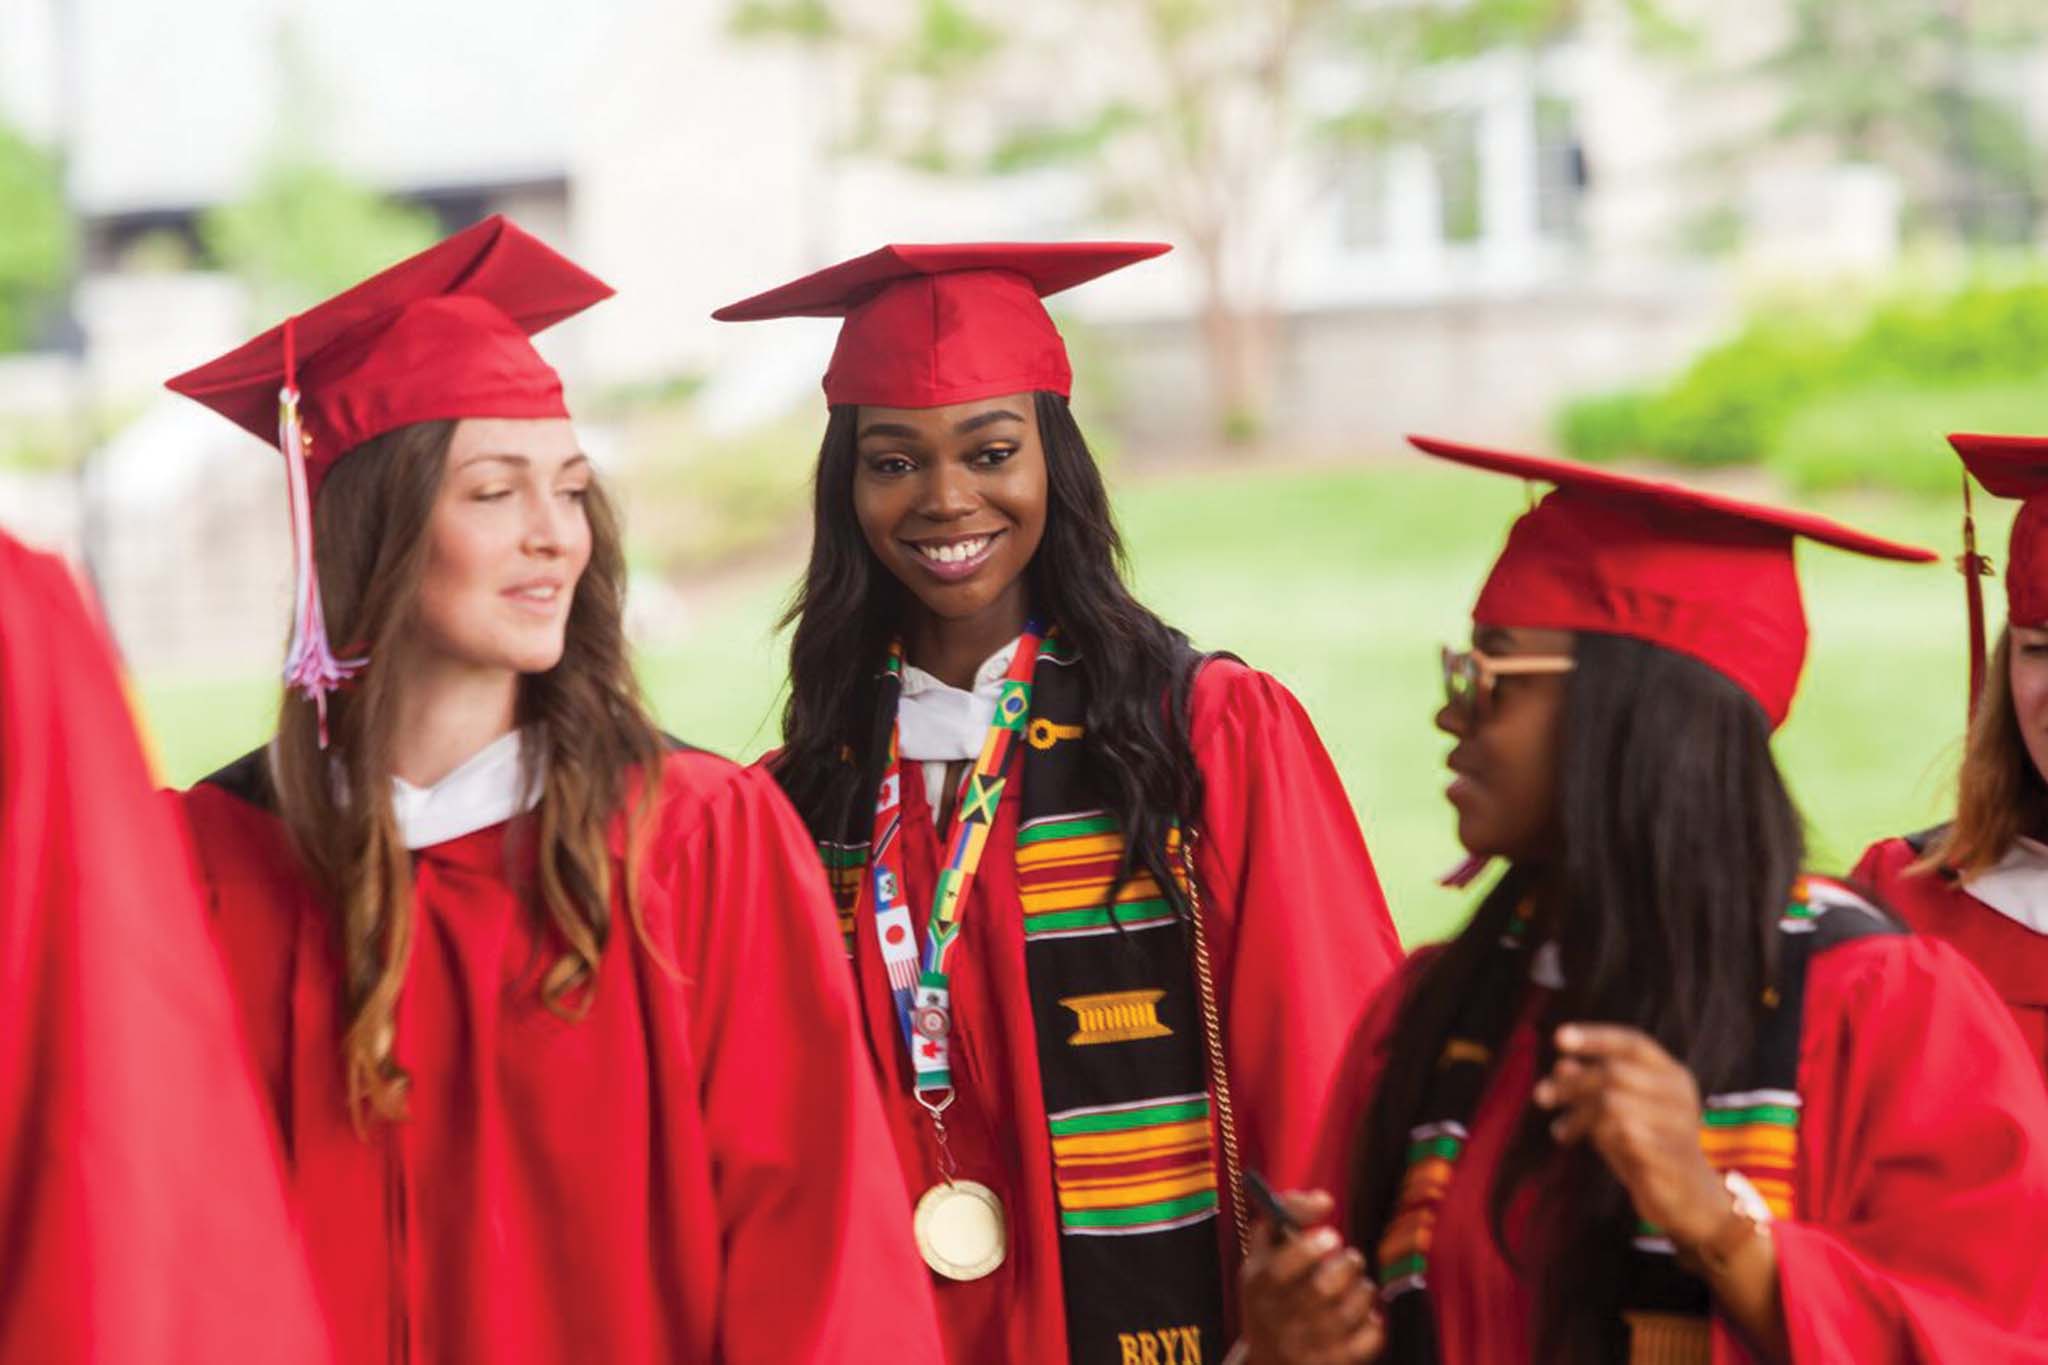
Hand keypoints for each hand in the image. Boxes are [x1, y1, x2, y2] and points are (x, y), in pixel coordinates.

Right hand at [1237, 1189, 1384, 1364]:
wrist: (1267, 1362)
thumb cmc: (1270, 1293)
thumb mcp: (1261, 1254)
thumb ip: (1284, 1214)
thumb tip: (1324, 1199)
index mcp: (1259, 1286)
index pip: (1283, 1268)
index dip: (1312, 1247)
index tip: (1332, 1235)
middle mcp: (1279, 1319)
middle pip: (1322, 1289)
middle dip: (1346, 1265)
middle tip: (1349, 1259)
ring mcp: (1307, 1346)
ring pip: (1351, 1311)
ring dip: (1362, 1289)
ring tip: (1355, 1286)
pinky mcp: (1334, 1363)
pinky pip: (1369, 1338)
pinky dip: (1373, 1321)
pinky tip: (1361, 1315)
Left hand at [1533, 1023, 1727, 1250]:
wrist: (1690, 1198)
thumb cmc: (1649, 1146)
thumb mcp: (1618, 1112)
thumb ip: (1594, 1088)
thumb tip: (1562, 1065)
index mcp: (1672, 1075)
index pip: (1633, 1043)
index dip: (1595, 1037)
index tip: (1558, 1038)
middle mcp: (1680, 1095)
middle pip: (1614, 1072)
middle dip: (1572, 1084)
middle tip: (1541, 1097)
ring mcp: (1679, 1126)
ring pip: (1613, 1103)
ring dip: (1578, 1115)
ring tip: (1562, 1130)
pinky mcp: (1671, 1157)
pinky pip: (1623, 1136)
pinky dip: (1597, 1136)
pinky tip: (1587, 1144)